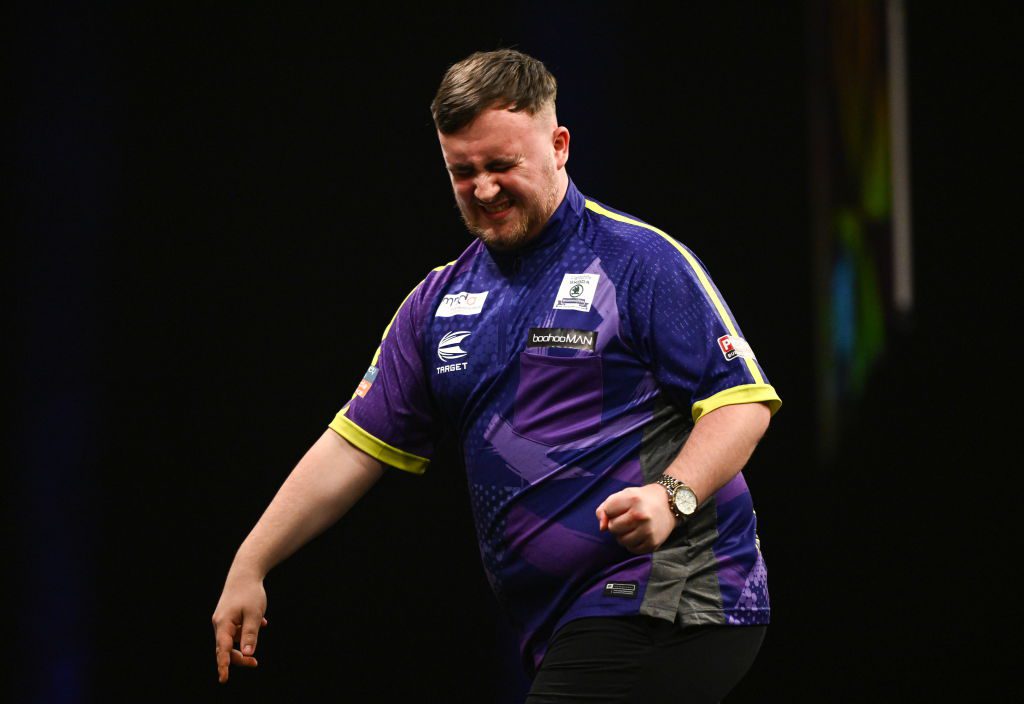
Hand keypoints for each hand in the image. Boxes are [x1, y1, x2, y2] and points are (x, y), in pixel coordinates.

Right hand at [211, 569, 267, 683]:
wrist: (245, 572)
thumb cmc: (250, 593)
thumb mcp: (254, 614)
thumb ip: (250, 635)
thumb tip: (248, 654)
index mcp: (223, 624)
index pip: (223, 650)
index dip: (224, 665)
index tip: (224, 678)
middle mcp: (220, 623)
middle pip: (226, 648)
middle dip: (239, 657)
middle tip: (255, 663)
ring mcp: (223, 619)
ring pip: (232, 638)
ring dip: (245, 640)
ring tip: (261, 623)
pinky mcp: (228, 616)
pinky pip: (237, 629)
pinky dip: (247, 630)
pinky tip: (261, 622)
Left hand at [596, 483, 675, 553]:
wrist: (669, 504)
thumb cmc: (641, 499)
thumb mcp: (623, 495)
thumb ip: (606, 508)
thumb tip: (602, 528)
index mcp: (632, 499)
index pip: (607, 511)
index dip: (611, 511)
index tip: (621, 508)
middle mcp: (641, 515)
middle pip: (613, 528)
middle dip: (616, 524)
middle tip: (626, 518)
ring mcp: (648, 530)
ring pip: (621, 541)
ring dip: (623, 535)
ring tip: (632, 527)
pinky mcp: (653, 543)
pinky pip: (632, 550)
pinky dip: (632, 544)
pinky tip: (638, 534)